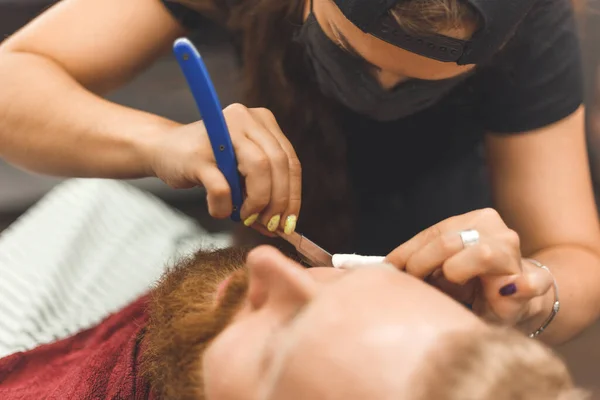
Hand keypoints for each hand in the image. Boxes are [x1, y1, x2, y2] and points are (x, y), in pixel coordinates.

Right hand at [149, 104, 301, 233]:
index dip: (293, 196)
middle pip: (278, 164)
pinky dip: (224, 206)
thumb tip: (283, 226)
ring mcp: (222, 132)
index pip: (290, 161)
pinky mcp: (198, 155)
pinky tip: (219, 209)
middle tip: (268, 224)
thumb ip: (266, 191)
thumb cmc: (208, 163)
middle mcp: (245, 118)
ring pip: (258, 170)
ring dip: (256, 203)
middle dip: (278, 202)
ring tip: (245, 216)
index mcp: (262, 120)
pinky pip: (223, 188)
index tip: (289, 222)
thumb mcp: (244, 172)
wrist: (164, 151)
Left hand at [385, 208, 553, 325]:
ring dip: (457, 272)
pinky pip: (530, 282)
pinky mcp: (531, 284)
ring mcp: (515, 255)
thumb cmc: (472, 283)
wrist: (516, 301)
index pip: (435, 233)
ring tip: (450, 285)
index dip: (408, 252)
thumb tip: (384, 267)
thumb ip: (418, 261)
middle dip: (423, 263)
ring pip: (482, 254)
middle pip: (449, 241)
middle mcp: (497, 231)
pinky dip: (524, 286)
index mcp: (475, 221)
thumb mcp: (441, 267)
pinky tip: (513, 289)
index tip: (388, 269)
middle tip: (414, 281)